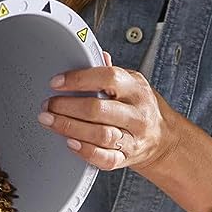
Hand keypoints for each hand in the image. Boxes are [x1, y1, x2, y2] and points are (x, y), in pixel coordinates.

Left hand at [37, 52, 186, 172]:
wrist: (163, 139)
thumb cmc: (141, 107)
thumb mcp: (133, 82)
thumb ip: (111, 71)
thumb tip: (94, 53)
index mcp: (136, 89)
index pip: (108, 78)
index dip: (78, 79)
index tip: (57, 82)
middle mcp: (136, 114)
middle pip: (98, 109)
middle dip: (66, 107)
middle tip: (48, 105)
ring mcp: (132, 138)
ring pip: (99, 135)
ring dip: (69, 127)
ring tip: (50, 121)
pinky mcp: (125, 158)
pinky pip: (104, 158)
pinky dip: (85, 151)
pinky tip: (69, 142)